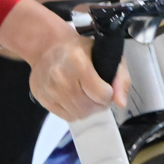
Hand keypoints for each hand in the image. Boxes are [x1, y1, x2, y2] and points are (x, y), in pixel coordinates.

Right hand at [0, 0, 125, 120]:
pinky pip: (66, 116)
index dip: (108, 94)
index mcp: (78, 60)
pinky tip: (75, 100)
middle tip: (98, 95)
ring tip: (87, 97)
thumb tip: (121, 103)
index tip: (106, 88)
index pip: (101, 94)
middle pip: (89, 106)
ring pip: (78, 114)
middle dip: (99, 104)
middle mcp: (61, 74)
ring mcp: (49, 87)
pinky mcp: (42, 97)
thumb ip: (120, 78)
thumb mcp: (105, 55)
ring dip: (87, 110)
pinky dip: (74, 112)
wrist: (48, 46)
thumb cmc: (80, 50)